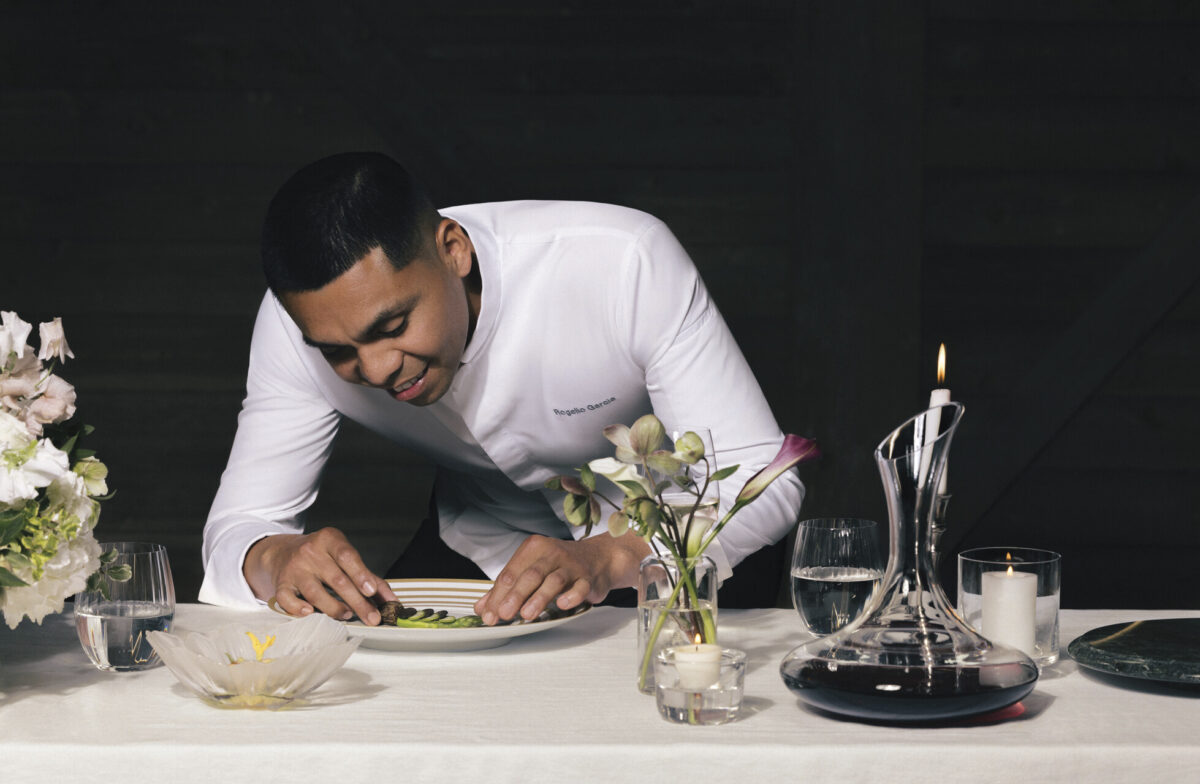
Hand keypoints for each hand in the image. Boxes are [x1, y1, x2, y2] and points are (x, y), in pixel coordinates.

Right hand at [244, 527, 395, 625]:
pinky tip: (310, 613)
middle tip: (372, 617)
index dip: (361, 574)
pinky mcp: (281, 584)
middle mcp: (310, 552)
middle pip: (336, 580)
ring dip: (334, 608)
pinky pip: (288, 600)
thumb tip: (391, 600)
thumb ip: (367, 576)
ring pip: (316, 593)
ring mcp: (294, 568)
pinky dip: (299, 609)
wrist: (282, 552)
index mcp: (329, 540)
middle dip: (357, 602)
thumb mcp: (343, 556)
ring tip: (348, 615)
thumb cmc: (321, 557)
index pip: (347, 556)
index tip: (372, 591)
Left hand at [473, 532, 649, 625]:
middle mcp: (552, 553)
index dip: (498, 595)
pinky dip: (571, 595)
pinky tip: (562, 604)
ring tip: (527, 615)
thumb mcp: (531, 570)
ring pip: (553, 580)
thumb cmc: (559, 566)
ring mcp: (571, 565)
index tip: (489, 614)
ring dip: (539, 598)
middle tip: (504, 614)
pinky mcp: (588, 578)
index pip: (511, 572)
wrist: (598, 558)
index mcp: (533, 548)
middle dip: (515, 595)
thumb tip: (483, 608)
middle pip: (530, 574)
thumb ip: (507, 588)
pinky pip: (580, 586)